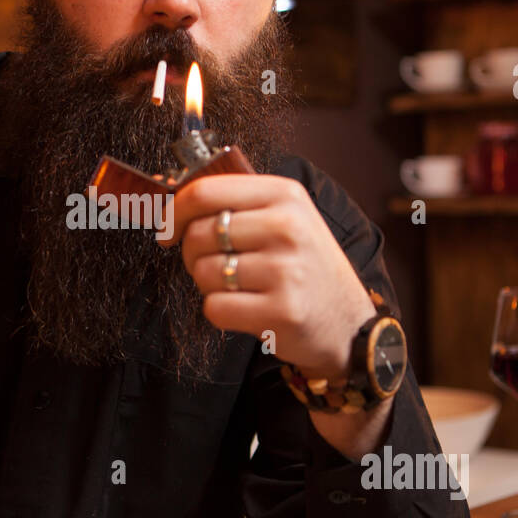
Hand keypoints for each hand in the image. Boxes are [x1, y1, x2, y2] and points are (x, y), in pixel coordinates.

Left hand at [160, 174, 376, 381]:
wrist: (349, 325)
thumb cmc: (306, 268)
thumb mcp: (287, 218)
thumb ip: (238, 203)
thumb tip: (167, 196)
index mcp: (285, 195)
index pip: (206, 191)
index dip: (174, 212)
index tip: (168, 230)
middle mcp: (287, 227)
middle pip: (198, 234)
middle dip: (193, 254)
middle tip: (217, 265)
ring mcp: (285, 270)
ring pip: (203, 272)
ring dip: (209, 285)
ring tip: (240, 288)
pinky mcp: (280, 311)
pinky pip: (215, 308)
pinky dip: (221, 312)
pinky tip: (247, 309)